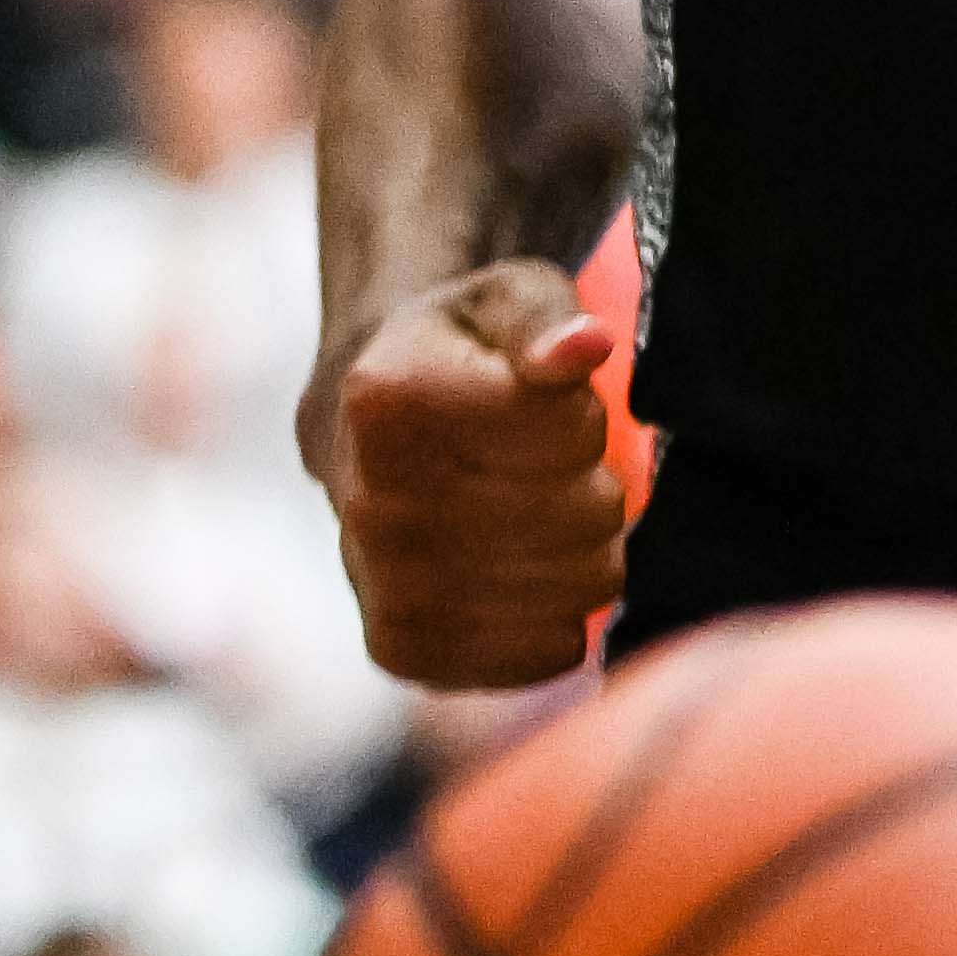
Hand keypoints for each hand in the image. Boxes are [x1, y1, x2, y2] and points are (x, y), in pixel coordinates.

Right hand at [318, 260, 629, 689]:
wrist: (366, 435)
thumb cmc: (458, 356)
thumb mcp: (504, 302)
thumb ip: (544, 318)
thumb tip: (584, 347)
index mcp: (387, 401)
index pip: (573, 430)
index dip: (580, 412)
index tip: (536, 402)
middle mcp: (372, 505)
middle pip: (588, 513)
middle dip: (590, 479)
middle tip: (540, 462)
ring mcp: (384, 590)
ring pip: (586, 584)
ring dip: (585, 544)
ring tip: (533, 510)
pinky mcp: (407, 652)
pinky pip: (554, 648)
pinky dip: (561, 610)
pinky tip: (518, 570)